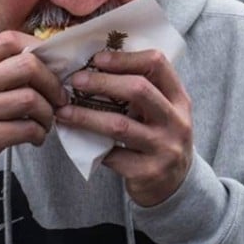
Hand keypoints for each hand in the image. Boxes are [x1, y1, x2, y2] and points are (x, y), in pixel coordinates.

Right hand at [0, 32, 66, 180]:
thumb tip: (46, 57)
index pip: (7, 41)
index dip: (37, 47)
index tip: (51, 64)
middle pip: (26, 66)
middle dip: (51, 82)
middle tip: (58, 97)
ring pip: (31, 99)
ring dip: (48, 112)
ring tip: (45, 120)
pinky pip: (27, 128)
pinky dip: (40, 133)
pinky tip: (36, 136)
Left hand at [55, 49, 191, 206]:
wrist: (175, 185)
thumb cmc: (159, 137)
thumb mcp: (161, 112)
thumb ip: (142, 91)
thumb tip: (94, 67)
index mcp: (179, 99)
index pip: (157, 64)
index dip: (125, 58)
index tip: (97, 59)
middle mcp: (176, 121)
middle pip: (138, 90)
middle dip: (102, 82)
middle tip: (75, 81)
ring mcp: (165, 148)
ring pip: (120, 125)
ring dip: (86, 116)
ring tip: (64, 111)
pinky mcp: (149, 172)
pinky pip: (113, 155)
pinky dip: (92, 145)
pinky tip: (76, 138)